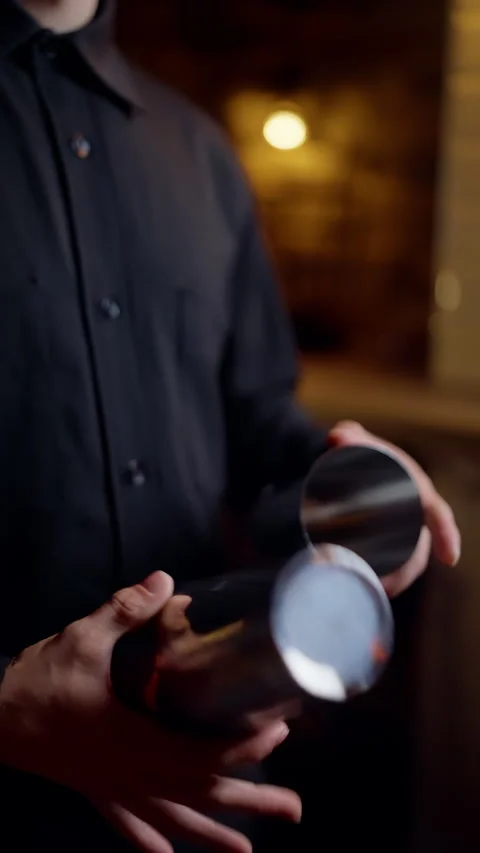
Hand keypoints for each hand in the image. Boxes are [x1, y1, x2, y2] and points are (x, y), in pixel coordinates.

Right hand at [0, 572, 300, 852]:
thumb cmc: (40, 682)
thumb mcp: (82, 639)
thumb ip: (125, 610)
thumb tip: (165, 581)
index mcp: (135, 740)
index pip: (204, 754)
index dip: (245, 746)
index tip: (277, 729)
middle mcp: (133, 774)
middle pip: (201, 795)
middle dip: (250, 801)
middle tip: (294, 808)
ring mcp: (114, 789)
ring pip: (172, 820)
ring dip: (212, 834)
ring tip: (247, 850)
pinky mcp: (96, 790)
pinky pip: (128, 826)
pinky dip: (151, 842)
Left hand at [327, 421, 460, 597]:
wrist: (348, 461)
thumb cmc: (359, 450)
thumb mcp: (353, 441)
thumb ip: (347, 436)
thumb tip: (338, 438)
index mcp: (417, 489)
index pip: (437, 514)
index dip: (446, 534)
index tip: (450, 558)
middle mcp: (415, 512)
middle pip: (419, 549)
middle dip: (406, 572)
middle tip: (383, 587)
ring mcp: (403, 529)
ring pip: (407, 563)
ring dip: (394, 582)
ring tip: (372, 594)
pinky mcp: (388, 541)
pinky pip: (394, 565)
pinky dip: (385, 580)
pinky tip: (372, 594)